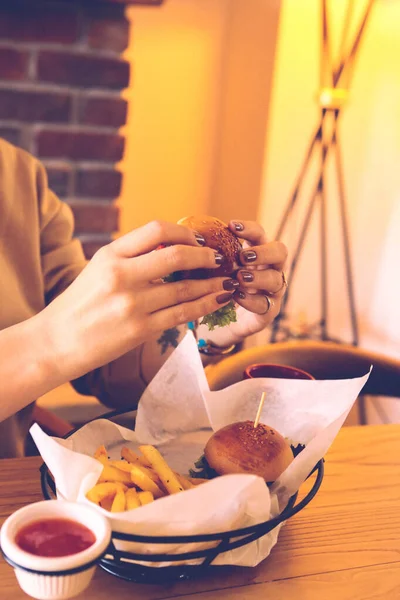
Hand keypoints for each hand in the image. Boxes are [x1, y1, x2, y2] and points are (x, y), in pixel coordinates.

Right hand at [41, 221, 238, 380]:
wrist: (55, 342)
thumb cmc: (78, 305)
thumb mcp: (97, 269)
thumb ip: (130, 258)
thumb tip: (171, 249)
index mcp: (110, 254)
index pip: (156, 230)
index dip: (184, 232)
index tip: (198, 240)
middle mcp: (121, 275)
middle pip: (176, 255)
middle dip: (204, 256)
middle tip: (218, 259)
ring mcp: (132, 304)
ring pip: (184, 288)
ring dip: (211, 283)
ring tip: (227, 281)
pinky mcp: (140, 329)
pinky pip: (181, 314)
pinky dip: (204, 305)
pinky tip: (217, 300)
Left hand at [204, 220, 287, 344]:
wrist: (218, 326)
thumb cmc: (214, 291)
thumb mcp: (209, 271)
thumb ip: (207, 256)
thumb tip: (186, 237)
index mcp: (255, 254)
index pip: (259, 234)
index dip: (249, 229)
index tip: (231, 226)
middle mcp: (268, 269)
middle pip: (280, 252)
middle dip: (263, 252)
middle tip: (243, 257)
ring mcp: (271, 291)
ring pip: (276, 280)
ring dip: (258, 277)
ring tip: (240, 278)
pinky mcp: (268, 312)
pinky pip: (266, 305)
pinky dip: (252, 300)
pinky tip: (238, 297)